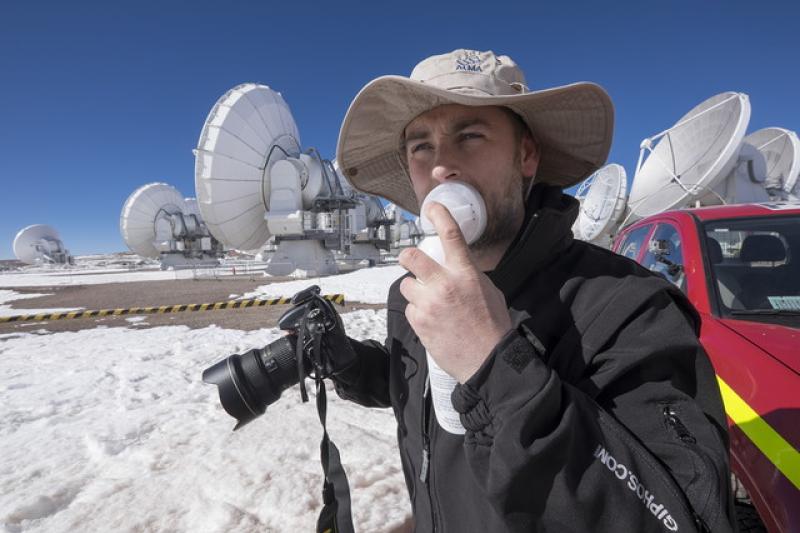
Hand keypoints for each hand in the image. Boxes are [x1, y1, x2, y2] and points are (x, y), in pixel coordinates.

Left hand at [399, 202, 511, 382]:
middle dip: (407, 257)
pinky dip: (418, 312)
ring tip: (429, 302)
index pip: (451, 236)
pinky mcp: (419, 322)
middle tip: (411, 261)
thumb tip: (455, 269)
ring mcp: (429, 303)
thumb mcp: (489, 292)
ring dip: (415, 290)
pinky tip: (432, 321)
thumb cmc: (493, 327)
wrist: (488, 360)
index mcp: (466, 273)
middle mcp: (445, 284)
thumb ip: (469, 276)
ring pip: (406, 285)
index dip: (440, 216)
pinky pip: (410, 308)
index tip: (431, 208)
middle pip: (411, 257)